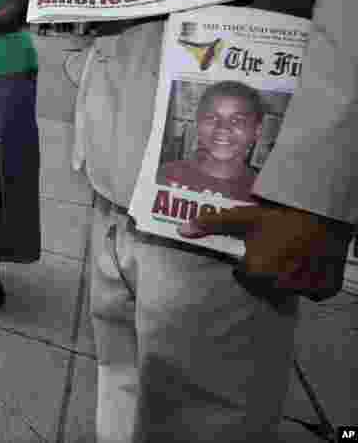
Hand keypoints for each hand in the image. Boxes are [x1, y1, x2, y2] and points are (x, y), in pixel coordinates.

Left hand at [178, 202, 351, 302]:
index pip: (245, 276)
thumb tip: (183, 230)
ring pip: (287, 290)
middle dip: (267, 270)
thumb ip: (213, 224)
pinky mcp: (324, 292)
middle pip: (265, 286)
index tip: (258, 249)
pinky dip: (309, 282)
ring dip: (287, 278)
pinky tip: (308, 264)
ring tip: (293, 255)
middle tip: (276, 250)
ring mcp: (304, 291)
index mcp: (257, 272)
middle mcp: (280, 287)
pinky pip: (310, 293)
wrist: (325, 215)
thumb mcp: (245, 218)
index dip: (250, 262)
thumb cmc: (281, 217)